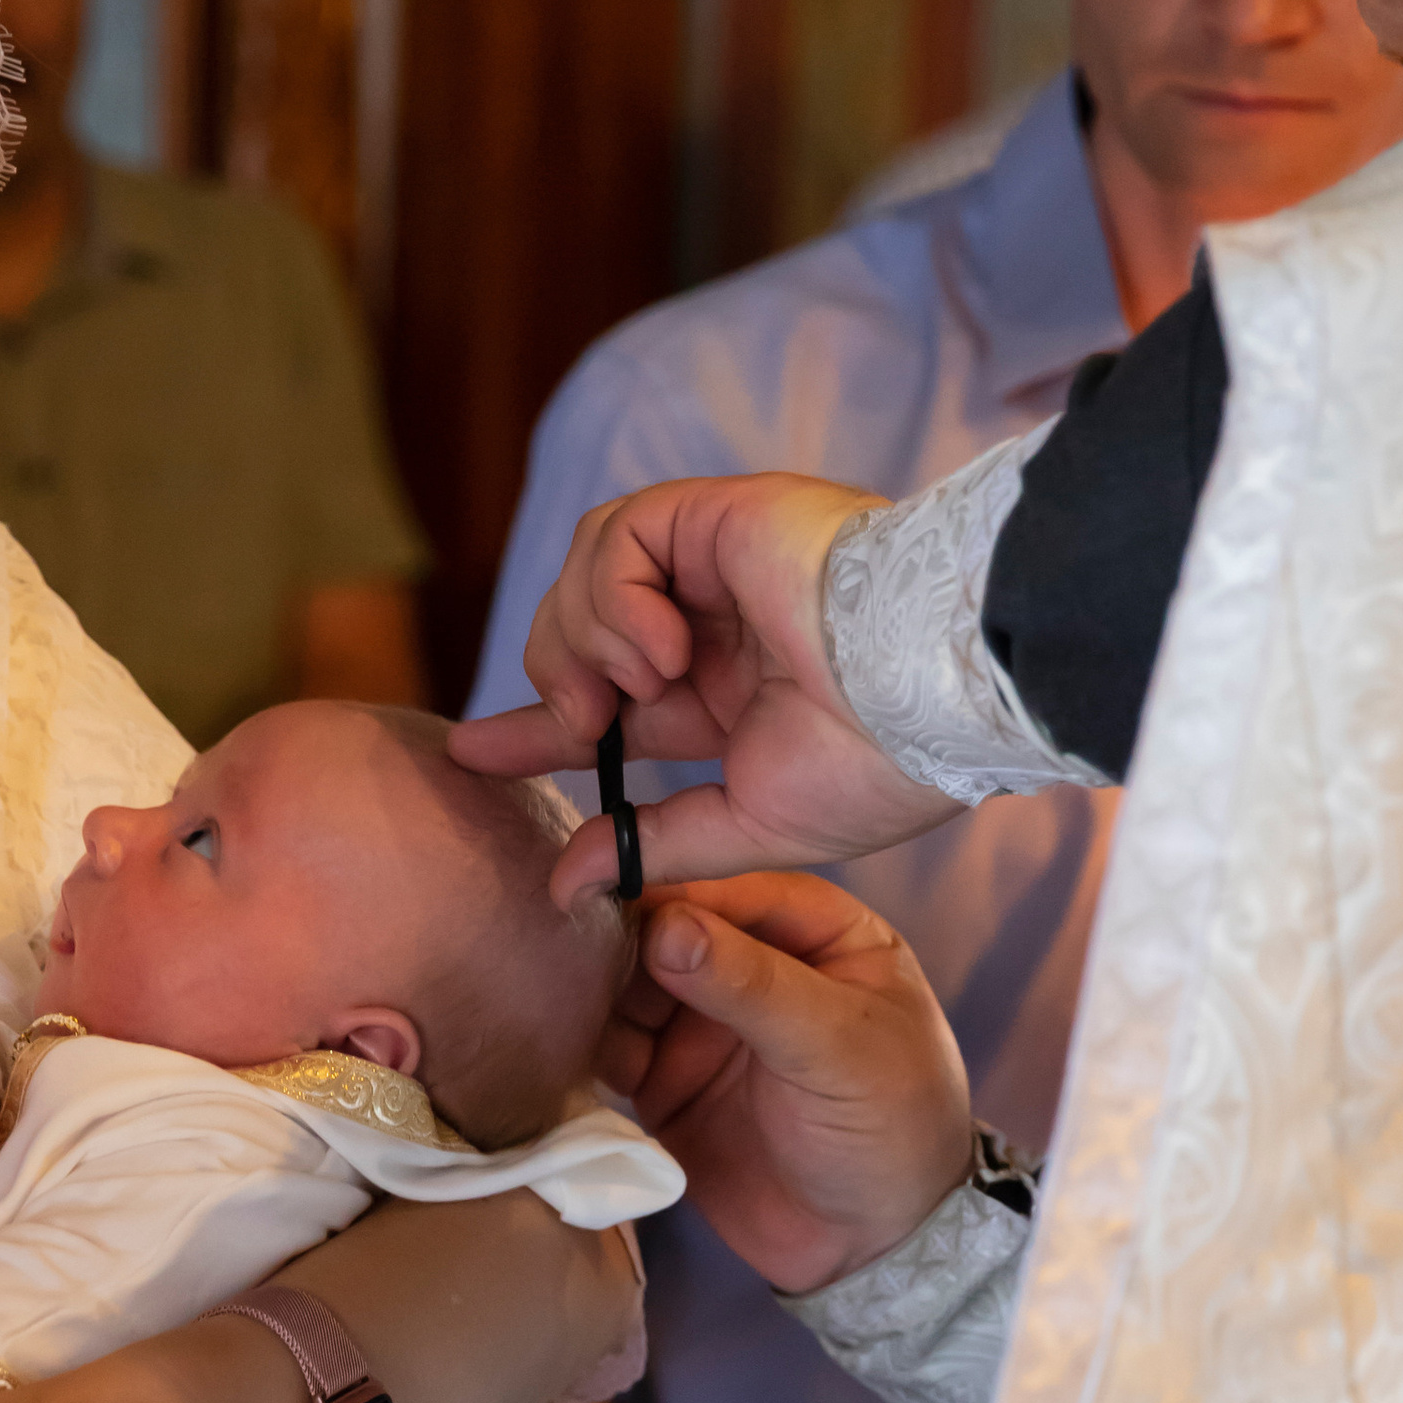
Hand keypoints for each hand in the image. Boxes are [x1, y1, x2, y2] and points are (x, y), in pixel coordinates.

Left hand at [450, 473, 958, 898]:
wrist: (932, 693)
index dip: (531, 728)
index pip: (605, 702)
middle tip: (578, 725)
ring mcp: (716, 564)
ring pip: (588, 574)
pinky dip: (616, 594)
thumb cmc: (872, 766)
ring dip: (589, 639)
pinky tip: (663, 644)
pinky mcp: (718, 515)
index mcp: (726, 694)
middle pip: (578, 631)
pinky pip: (619, 535)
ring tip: (643, 683)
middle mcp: (716, 624)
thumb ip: (654, 845)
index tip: (470, 755)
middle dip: (553, 682)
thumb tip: (567, 887)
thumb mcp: (747, 827)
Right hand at [601, 871, 972, 1294]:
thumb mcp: (836, 1048)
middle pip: (672, 928)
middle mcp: (756, 966)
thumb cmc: (890, 1130)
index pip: (733, 889)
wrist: (873, 1247)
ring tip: (556, 995)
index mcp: (819, 934)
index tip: (604, 888)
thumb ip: (752, 986)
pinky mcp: (667, 1082)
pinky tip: (559, 1039)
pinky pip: (615, 1046)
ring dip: (597, 987)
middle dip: (623, 936)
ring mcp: (707, 1024)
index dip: (670, 886)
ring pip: (634, 983)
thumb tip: (663, 926)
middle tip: (568, 946)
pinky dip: (589, 1041)